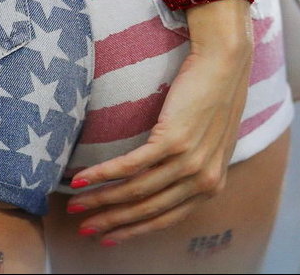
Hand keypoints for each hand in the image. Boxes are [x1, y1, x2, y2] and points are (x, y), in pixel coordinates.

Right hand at [66, 5, 251, 244]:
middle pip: (148, 210)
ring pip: (136, 191)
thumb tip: (157, 181)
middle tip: (83, 229)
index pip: (166, 218)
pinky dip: (102, 175)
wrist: (224, 63)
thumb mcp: (208, 142)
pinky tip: (82, 179)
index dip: (133, 231)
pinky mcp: (174, 140)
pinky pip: (131, 166)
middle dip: (111, 223)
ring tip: (75, 204)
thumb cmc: (212, 97)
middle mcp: (203, 180)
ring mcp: (189, 161)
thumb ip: (190, 168)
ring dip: (100, 201)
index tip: (107, 237)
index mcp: (212, 185)